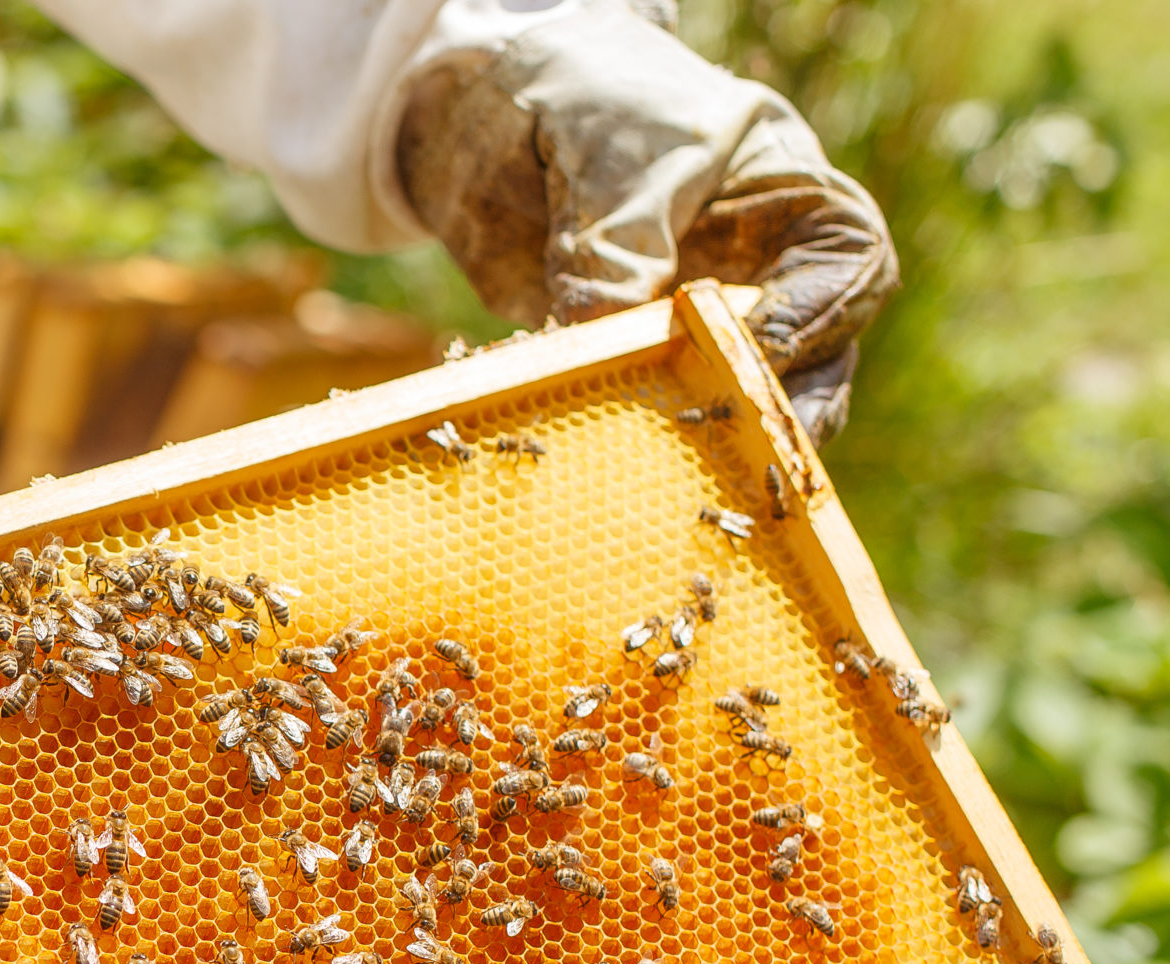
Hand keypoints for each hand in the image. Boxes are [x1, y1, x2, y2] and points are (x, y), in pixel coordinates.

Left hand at [396, 0, 896, 442]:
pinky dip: (628, 437)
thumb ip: (616, 238)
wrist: (503, 106)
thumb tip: (601, 329)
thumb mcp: (612, 154)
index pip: (846, 262)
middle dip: (783, 407)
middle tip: (748, 453)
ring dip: (711, 438)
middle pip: (813, 356)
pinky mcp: (637, 362)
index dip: (820, 312)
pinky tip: (600, 464)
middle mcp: (763, 271)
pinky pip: (648, 412)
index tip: (763, 345)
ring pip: (736, 399)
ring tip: (684, 479)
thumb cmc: (592, 100)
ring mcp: (704, 324)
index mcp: (790, 198)